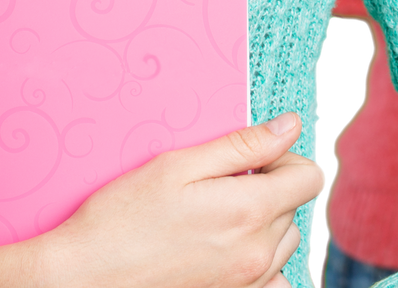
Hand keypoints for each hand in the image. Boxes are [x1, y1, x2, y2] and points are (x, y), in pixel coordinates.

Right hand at [0, 113, 322, 287]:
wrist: (85, 276)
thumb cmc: (122, 217)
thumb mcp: (178, 166)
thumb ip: (244, 147)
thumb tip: (291, 126)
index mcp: (249, 212)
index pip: (313, 177)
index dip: (288, 159)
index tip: (254, 159)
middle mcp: (258, 253)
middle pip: (296, 207)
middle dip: (270, 188)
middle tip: (220, 185)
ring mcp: (248, 282)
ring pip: (285, 241)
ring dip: (264, 223)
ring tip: (214, 216)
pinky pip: (273, 277)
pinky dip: (259, 260)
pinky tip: (222, 248)